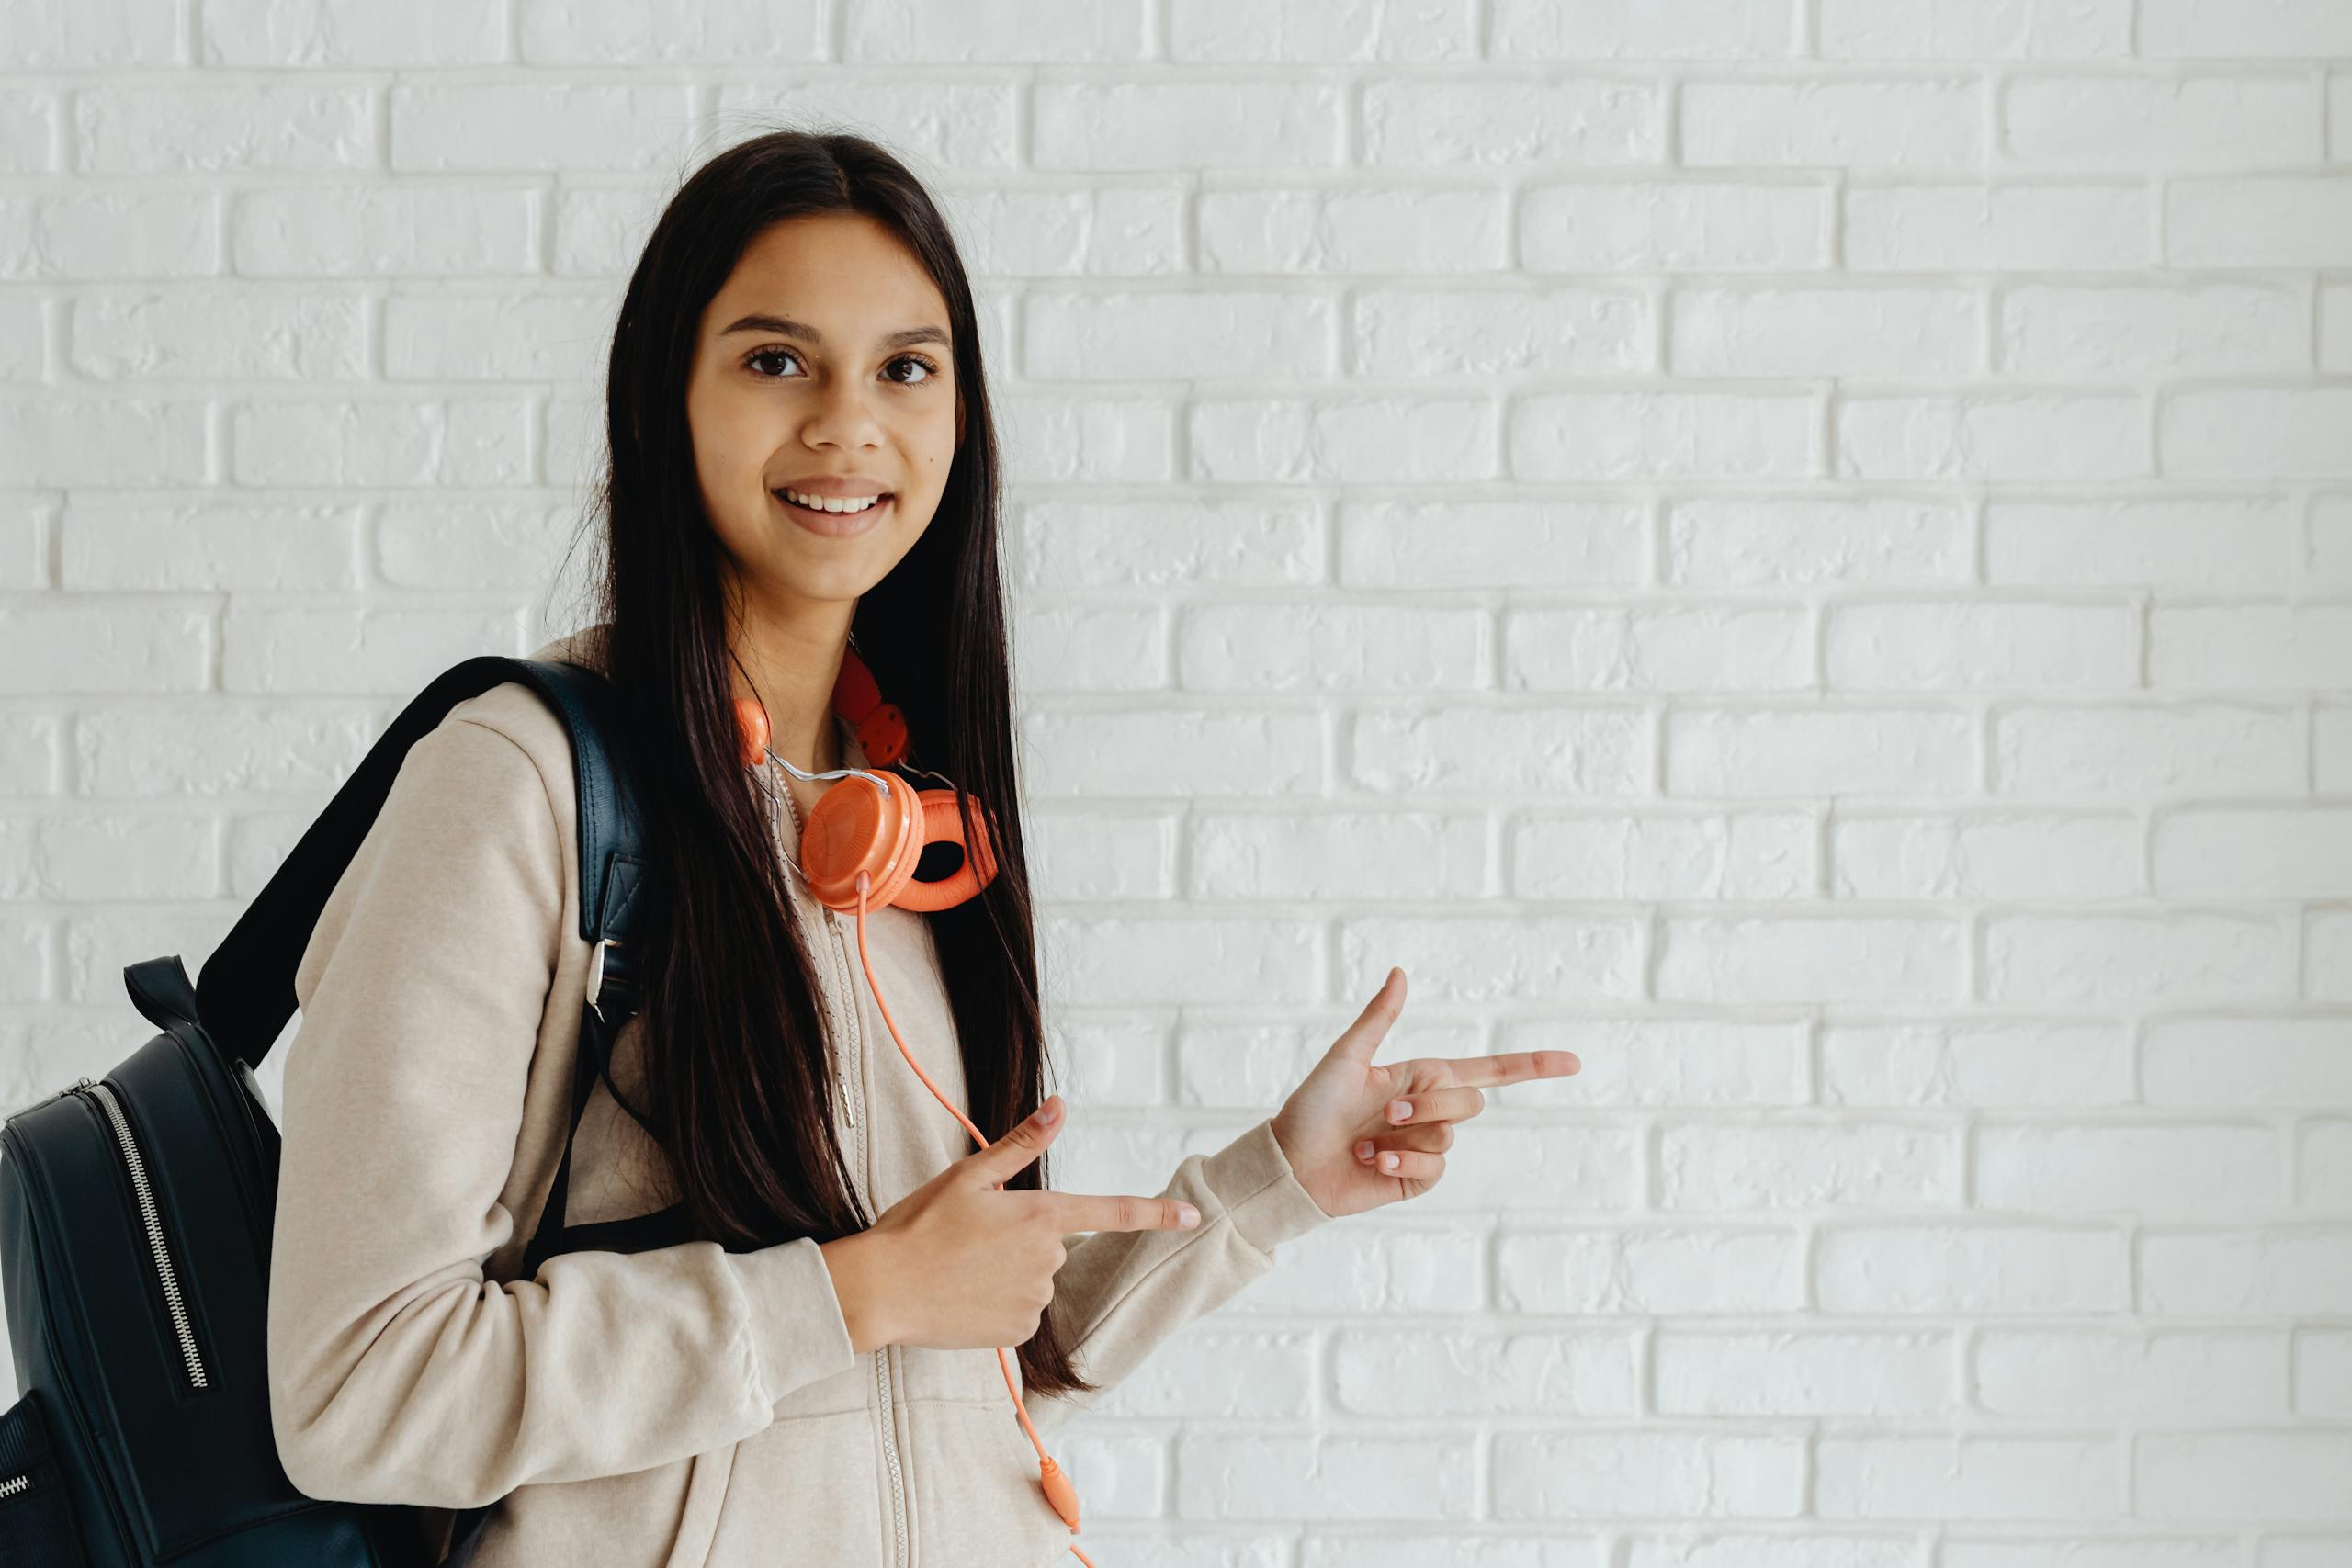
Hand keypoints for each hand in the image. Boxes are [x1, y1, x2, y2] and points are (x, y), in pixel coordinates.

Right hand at [842, 1094, 1202, 1351]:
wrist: (881, 1290)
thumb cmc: (919, 1225)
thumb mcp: (968, 1175)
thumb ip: (1022, 1143)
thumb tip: (1060, 1106)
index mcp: (1041, 1216)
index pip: (1112, 1212)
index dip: (1156, 1214)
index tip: (1194, 1217)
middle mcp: (1047, 1261)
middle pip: (1052, 1243)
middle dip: (1021, 1237)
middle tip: (968, 1237)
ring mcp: (1034, 1301)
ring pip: (1034, 1278)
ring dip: (1007, 1271)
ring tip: (958, 1265)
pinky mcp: (1016, 1333)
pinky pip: (1020, 1311)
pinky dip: (997, 1302)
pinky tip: (963, 1295)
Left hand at [1267, 967, 1578, 1219]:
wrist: (1292, 1163)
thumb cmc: (1313, 1107)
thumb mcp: (1347, 1057)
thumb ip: (1379, 1018)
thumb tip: (1400, 972)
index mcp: (1422, 1077)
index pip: (1490, 1072)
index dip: (1533, 1066)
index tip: (1574, 1061)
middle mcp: (1430, 1111)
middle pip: (1468, 1102)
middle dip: (1426, 1106)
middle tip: (1383, 1114)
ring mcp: (1426, 1148)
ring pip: (1449, 1136)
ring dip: (1404, 1138)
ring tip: (1365, 1141)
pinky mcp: (1417, 1180)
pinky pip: (1434, 1168)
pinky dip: (1402, 1163)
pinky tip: (1372, 1162)